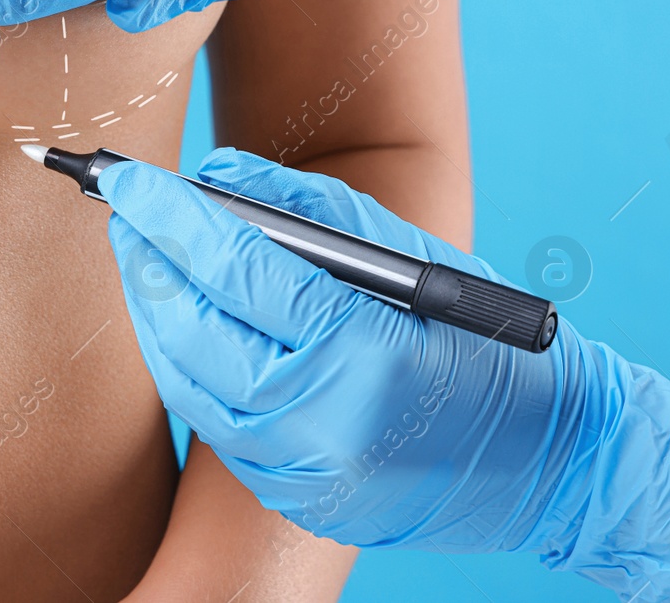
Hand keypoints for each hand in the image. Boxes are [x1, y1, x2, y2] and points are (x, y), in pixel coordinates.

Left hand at [100, 150, 669, 600]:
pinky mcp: (295, 497)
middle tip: (124, 207)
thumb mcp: (416, 260)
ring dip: (156, 309)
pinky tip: (184, 321)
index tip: (122, 177)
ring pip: (186, 378)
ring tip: (145, 253)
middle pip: (189, 325)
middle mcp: (318, 422)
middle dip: (146, 258)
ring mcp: (301, 471)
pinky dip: (188, 363)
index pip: (232, 267)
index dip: (167, 215)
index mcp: (360, 351)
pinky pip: (213, 420)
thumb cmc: (491, 345)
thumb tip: (220, 173)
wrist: (548, 465)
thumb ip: (313, 209)